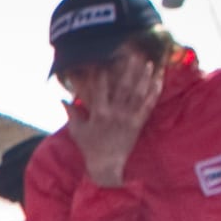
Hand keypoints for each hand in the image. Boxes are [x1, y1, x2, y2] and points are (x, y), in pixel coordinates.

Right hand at [66, 48, 161, 186]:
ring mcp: (128, 118)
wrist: (107, 165)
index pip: (100, 89)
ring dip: (144, 77)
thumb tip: (62, 99)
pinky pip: (148, 105)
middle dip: (129, 70)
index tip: (104, 60)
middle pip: (123, 87)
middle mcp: (114, 113)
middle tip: (135, 55)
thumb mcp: (76, 131)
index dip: (102, 73)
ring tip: (150, 63)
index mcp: (98, 114)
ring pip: (138, 94)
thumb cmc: (90, 148)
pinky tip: (159, 81)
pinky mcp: (138, 123)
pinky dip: (154, 93)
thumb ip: (71, 113)